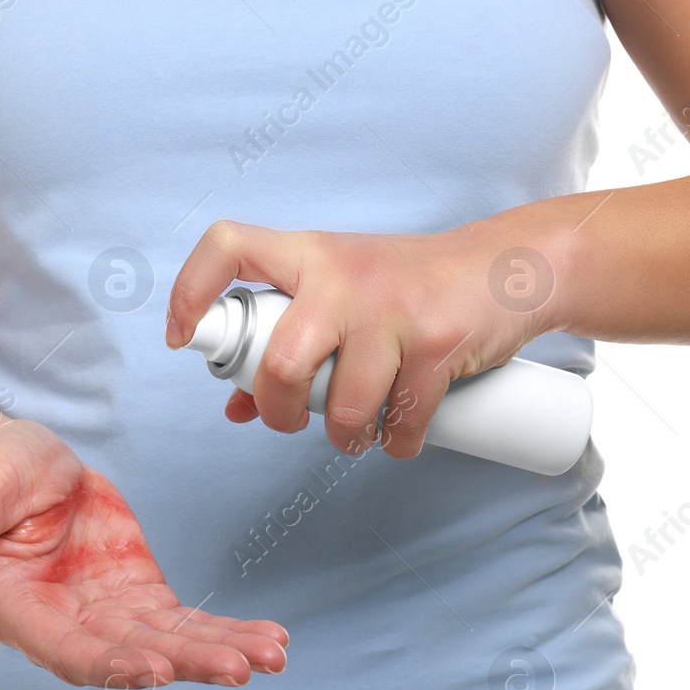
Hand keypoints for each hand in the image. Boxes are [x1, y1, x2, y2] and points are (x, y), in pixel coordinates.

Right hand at [0, 419, 288, 687]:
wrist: (27, 469)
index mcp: (21, 611)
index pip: (66, 648)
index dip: (109, 662)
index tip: (154, 669)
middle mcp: (69, 626)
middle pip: (132, 652)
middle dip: (187, 662)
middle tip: (239, 669)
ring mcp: (109, 616)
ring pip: (170, 643)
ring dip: (221, 652)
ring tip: (272, 658)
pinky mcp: (141, 600)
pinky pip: (188, 622)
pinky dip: (228, 631)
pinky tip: (270, 640)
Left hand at [164, 219, 561, 457]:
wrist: (507, 268)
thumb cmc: (409, 284)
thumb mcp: (342, 294)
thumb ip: (290, 339)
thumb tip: (236, 405)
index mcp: (310, 254)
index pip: (228, 248)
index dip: (190, 291)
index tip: (182, 337)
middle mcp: (345, 276)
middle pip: (282, 362)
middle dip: (279, 410)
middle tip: (288, 420)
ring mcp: (394, 310)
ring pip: (346, 405)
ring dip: (347, 439)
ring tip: (356, 436)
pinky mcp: (439, 344)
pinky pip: (404, 419)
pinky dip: (399, 442)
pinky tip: (400, 436)